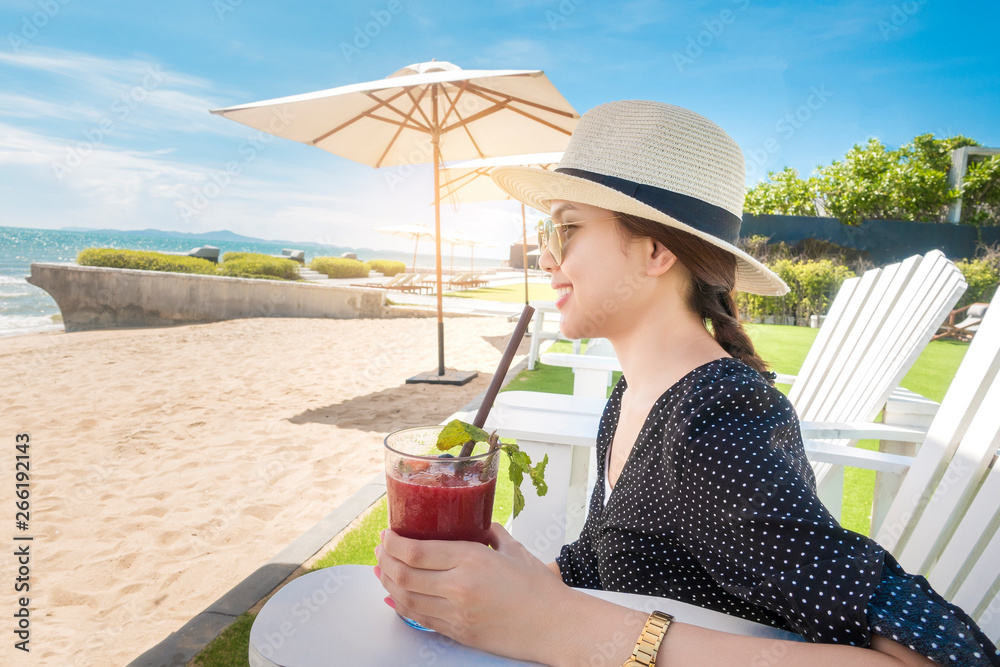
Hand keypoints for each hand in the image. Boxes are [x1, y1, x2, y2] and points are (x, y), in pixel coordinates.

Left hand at [376, 523, 566, 661]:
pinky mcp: (458, 633)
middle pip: (404, 574)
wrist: (557, 627)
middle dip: (385, 561)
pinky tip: (396, 596)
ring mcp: (456, 614)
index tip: (387, 535)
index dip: (394, 543)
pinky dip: (402, 606)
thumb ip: (490, 533)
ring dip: (388, 583)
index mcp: (472, 559)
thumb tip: (476, 524)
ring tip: (382, 571)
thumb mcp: (514, 549)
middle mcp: (459, 587)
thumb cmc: (541, 589)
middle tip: (380, 550)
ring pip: (406, 599)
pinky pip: (420, 619)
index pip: (416, 551)